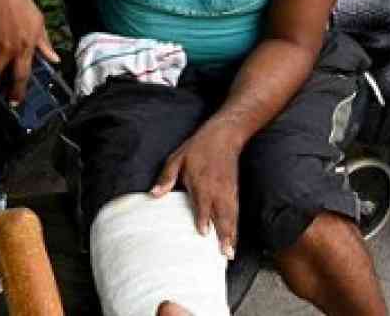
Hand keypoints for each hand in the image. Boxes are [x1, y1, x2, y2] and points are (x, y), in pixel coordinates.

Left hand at [152, 122, 241, 258]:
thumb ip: (167, 177)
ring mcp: (228, 190)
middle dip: (224, 235)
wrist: (225, 135)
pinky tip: (234, 236)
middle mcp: (217, 189)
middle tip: (225, 253)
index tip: (203, 234)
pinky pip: (235, 211)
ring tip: (230, 252)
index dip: (203, 219)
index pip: (203, 203)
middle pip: (222, 215)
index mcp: (202, 182)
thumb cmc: (199, 147)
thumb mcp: (177, 158)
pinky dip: (235, 225)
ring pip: (231, 215)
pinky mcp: (234, 190)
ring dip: (231, 234)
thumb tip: (154, 194)